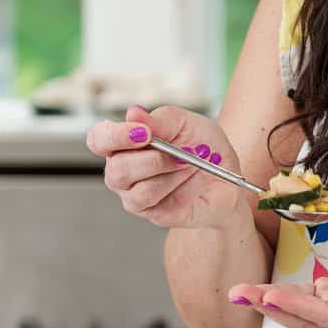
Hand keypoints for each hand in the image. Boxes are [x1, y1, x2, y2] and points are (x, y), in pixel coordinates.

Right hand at [86, 105, 245, 229]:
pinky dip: (182, 187)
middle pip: (117, 170)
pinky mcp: (153, 214)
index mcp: (123, 143)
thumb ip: (161, 119)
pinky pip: (159, 203)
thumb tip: (134, 113)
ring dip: (173, 173)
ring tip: (193, 163)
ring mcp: (134, 195)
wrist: (228, 176)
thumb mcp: (188, 123)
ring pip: (140, 190)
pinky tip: (194, 178)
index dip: (114, 136)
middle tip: (181, 151)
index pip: (98, 139)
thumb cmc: (202, 146)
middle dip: (154, 159)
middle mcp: (122, 171)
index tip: (143, 133)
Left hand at [227, 227, 327, 327]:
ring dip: (270, 303)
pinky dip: (284, 296)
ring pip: (301, 314)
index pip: (326, 315)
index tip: (269, 295)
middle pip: (306, 320)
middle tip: (238, 293)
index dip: (295, 307)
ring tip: (240, 292)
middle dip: (270, 307)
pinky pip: (306, 301)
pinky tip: (262, 291)